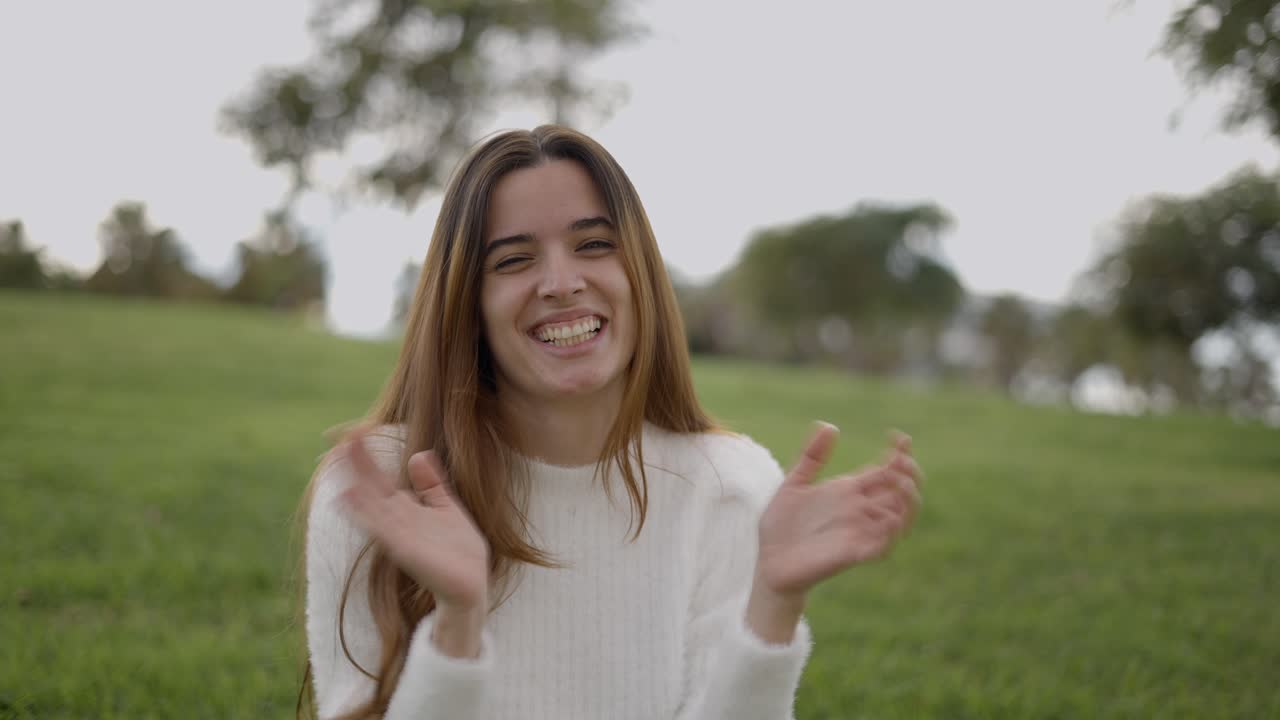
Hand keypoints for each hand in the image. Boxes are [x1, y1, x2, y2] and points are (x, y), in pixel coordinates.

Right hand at [337, 429, 490, 614]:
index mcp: (406, 510)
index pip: (381, 479)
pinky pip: (382, 528)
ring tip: (339, 463)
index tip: (355, 431)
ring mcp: (399, 536)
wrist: (470, 586)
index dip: (368, 458)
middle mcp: (398, 521)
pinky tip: (351, 498)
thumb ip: (432, 484)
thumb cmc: (457, 551)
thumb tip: (418, 453)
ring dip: (356, 485)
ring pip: (372, 505)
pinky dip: (366, 513)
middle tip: (341, 439)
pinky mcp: (405, 550)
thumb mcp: (446, 507)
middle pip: (372, 488)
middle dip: (358, 465)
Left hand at [754, 423, 921, 603]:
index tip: (898, 437)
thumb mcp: (793, 484)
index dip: (900, 455)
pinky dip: (892, 533)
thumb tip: (830, 426)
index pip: (886, 471)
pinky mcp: (853, 554)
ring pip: (902, 518)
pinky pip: (883, 546)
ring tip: (901, 482)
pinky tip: (892, 518)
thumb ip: (812, 457)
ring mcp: (859, 532)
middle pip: (902, 493)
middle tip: (899, 460)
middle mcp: (859, 511)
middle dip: (910, 474)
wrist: (767, 561)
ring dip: (908, 500)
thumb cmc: (780, 526)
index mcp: (848, 492)